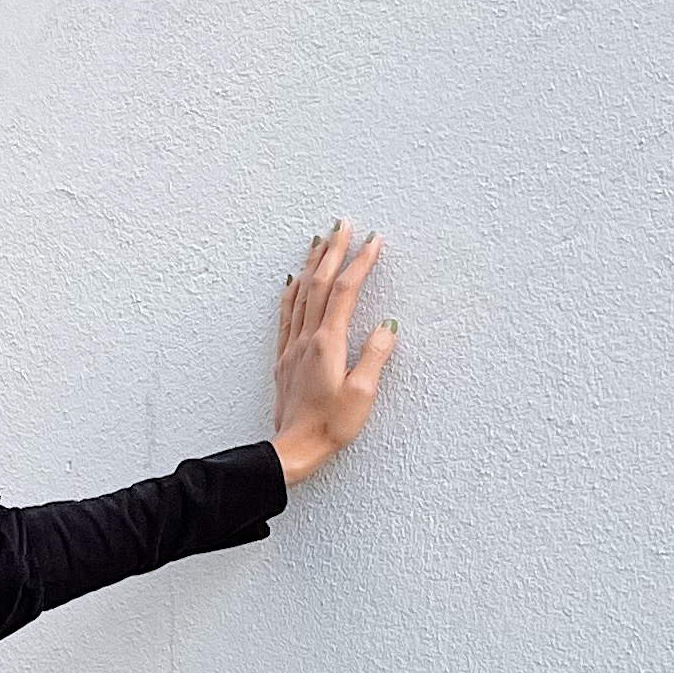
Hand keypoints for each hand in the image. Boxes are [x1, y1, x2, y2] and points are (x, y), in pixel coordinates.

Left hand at [273, 219, 397, 482]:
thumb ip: (375, 356)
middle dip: (332, 250)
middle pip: (320, 284)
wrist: (294, 449)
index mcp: (328, 343)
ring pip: (301, 294)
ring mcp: (293, 347)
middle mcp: (307, 339)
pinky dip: (291, 292)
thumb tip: (388, 326)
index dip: (360, 262)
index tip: (373, 240)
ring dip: (312, 264)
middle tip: (343, 223)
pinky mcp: (285, 359)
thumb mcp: (363, 394)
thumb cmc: (330, 427)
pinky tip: (293, 281)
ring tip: (320, 240)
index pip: (346, 291)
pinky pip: (287, 314)